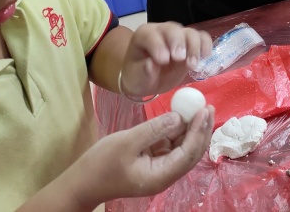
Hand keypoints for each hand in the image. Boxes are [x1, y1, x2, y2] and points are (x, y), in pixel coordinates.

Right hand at [71, 107, 214, 207]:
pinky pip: (171, 145)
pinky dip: (178, 131)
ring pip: (183, 148)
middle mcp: (165, 174)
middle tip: (208, 106)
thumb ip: (154, 129)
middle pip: (191, 152)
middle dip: (201, 130)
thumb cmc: (100, 165)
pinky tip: (181, 115)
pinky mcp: (153, 161)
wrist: (82, 183)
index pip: (188, 153)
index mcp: (161, 175)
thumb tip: (179, 116)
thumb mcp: (127, 142)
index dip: (198, 131)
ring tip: (199, 107)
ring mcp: (160, 168)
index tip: (204, 110)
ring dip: (192, 129)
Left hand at [120, 22, 212, 96]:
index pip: (150, 35)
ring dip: (194, 47)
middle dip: (178, 43)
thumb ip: (143, 70)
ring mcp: (178, 35)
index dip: (157, 45)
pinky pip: (202, 37)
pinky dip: (205, 45)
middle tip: (179, 58)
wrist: (149, 79)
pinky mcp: (191, 43)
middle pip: (173, 29)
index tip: (163, 61)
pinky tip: (204, 57)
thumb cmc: (140, 76)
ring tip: (192, 65)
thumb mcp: (137, 77)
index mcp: (144, 35)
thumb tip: (151, 65)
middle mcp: (162, 31)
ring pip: (190, 32)